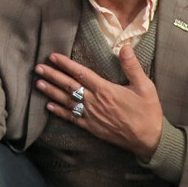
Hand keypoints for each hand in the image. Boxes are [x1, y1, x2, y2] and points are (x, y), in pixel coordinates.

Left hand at [37, 46, 165, 158]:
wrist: (149, 140)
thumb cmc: (148, 112)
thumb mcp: (145, 86)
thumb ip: (132, 66)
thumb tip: (125, 46)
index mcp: (105, 90)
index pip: (81, 73)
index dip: (65, 64)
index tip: (52, 56)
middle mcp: (94, 102)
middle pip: (69, 86)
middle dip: (52, 75)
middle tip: (37, 68)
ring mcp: (91, 116)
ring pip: (67, 101)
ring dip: (51, 92)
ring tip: (38, 83)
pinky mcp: (91, 128)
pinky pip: (71, 118)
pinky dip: (59, 112)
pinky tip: (48, 106)